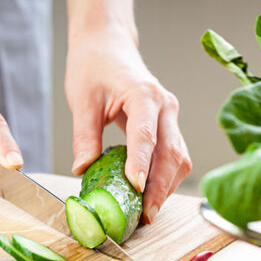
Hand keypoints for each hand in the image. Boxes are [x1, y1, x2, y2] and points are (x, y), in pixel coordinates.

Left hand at [65, 27, 190, 223]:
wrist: (108, 45)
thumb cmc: (93, 66)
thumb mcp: (82, 99)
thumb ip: (84, 136)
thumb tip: (83, 169)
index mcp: (143, 94)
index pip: (146, 135)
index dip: (142, 165)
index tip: (136, 189)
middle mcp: (165, 106)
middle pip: (171, 153)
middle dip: (159, 188)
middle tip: (145, 216)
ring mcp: (171, 116)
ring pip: (179, 158)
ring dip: (166, 187)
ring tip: (147, 213)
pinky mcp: (169, 125)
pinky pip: (175, 156)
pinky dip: (166, 179)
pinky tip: (150, 196)